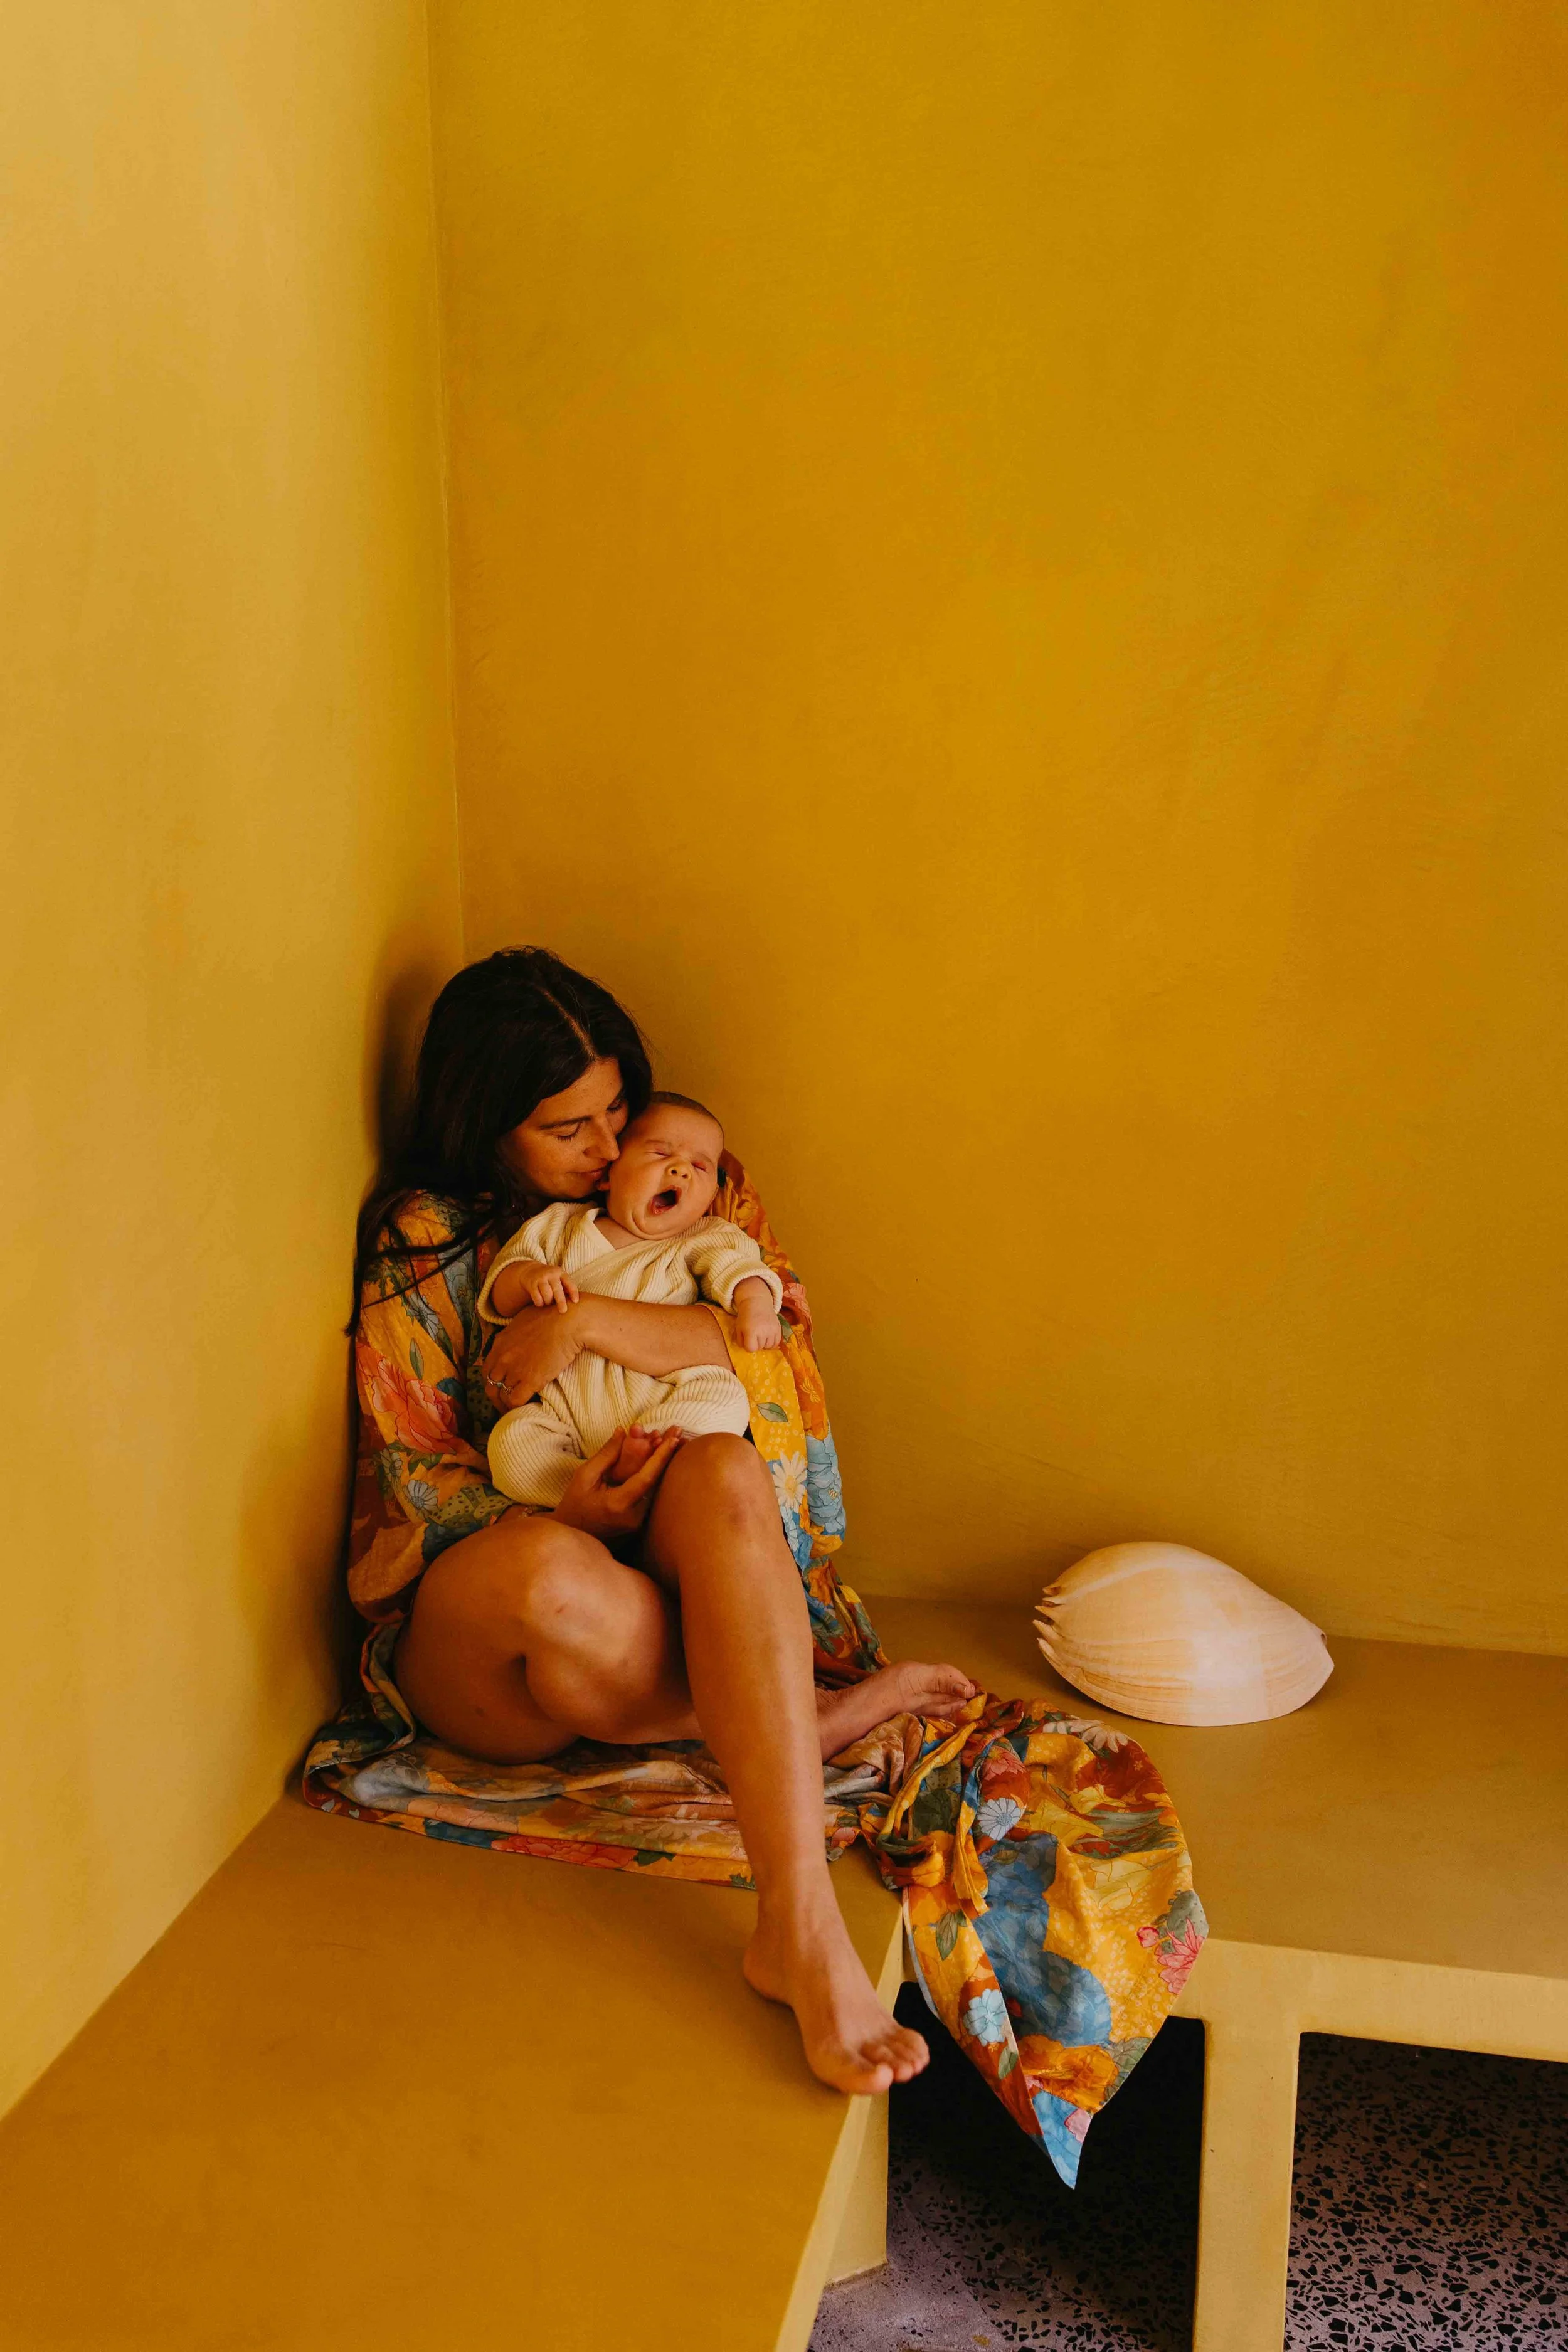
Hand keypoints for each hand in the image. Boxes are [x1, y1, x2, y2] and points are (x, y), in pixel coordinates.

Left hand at [482, 1299, 591, 1412]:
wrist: (569, 1322)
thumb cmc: (553, 1315)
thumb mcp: (524, 1320)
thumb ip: (515, 1333)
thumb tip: (519, 1338)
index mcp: (500, 1343)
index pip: (487, 1369)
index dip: (494, 1381)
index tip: (502, 1386)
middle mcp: (502, 1357)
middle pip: (490, 1385)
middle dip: (497, 1396)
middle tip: (506, 1402)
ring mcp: (514, 1369)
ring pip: (501, 1395)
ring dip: (507, 1404)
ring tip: (515, 1410)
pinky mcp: (530, 1380)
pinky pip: (515, 1401)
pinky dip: (517, 1408)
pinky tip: (525, 1408)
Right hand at [519, 1264, 578, 1312]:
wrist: (530, 1270)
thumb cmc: (549, 1279)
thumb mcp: (559, 1279)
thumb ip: (566, 1288)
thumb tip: (575, 1302)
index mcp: (561, 1273)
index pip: (569, 1283)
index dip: (573, 1292)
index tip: (576, 1302)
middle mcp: (551, 1274)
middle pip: (557, 1290)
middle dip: (561, 1302)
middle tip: (563, 1311)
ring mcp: (541, 1278)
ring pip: (547, 1294)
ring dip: (548, 1302)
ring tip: (548, 1303)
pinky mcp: (531, 1283)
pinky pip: (537, 1297)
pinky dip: (540, 1303)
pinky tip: (541, 1303)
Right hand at [554, 1427, 685, 1542]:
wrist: (573, 1538)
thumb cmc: (574, 1506)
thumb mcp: (584, 1476)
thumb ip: (605, 1454)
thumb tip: (622, 1430)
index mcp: (619, 1505)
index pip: (647, 1477)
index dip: (662, 1455)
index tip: (674, 1437)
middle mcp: (634, 1518)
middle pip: (658, 1482)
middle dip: (669, 1455)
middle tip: (679, 1432)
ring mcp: (639, 1525)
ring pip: (656, 1490)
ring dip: (663, 1465)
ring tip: (673, 1441)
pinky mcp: (640, 1527)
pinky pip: (651, 1498)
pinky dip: (656, 1478)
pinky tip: (661, 1459)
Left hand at [735, 1303, 782, 1351]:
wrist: (757, 1304)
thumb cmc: (746, 1317)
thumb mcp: (738, 1328)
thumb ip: (740, 1341)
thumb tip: (746, 1349)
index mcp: (751, 1331)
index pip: (751, 1349)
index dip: (748, 1346)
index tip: (747, 1340)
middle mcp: (763, 1331)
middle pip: (760, 1347)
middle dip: (756, 1344)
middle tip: (754, 1336)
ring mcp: (772, 1330)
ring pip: (769, 1346)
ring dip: (764, 1344)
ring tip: (760, 1336)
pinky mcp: (778, 1329)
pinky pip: (776, 1343)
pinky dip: (772, 1343)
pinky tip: (767, 1338)